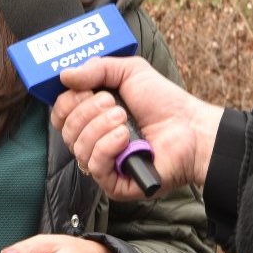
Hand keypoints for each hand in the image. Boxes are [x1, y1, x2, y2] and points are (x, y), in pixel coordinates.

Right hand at [51, 57, 223, 199]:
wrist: (191, 128)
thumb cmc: (164, 103)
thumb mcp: (130, 72)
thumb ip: (96, 68)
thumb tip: (63, 75)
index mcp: (93, 117)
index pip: (61, 115)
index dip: (67, 102)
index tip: (86, 90)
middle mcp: (95, 140)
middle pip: (67, 130)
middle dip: (88, 112)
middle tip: (113, 104)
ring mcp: (104, 163)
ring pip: (78, 148)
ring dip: (101, 128)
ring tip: (125, 121)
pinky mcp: (115, 184)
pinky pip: (94, 166)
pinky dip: (107, 147)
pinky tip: (125, 138)